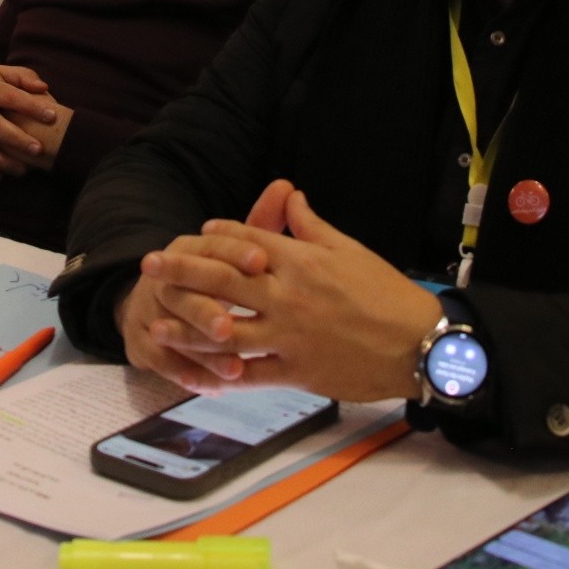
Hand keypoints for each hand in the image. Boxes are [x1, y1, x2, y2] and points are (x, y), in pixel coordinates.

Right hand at [112, 180, 291, 388]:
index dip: (235, 251)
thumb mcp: (237, 248)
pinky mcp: (144, 343)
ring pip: (174, 330)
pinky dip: (186, 375)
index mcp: (191, 247)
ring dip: (201, 351)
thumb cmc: (213, 274)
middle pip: (187, 289)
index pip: (211, 245)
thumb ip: (262, 223)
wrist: (155, 302)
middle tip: (232, 326)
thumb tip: (288, 185)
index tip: (261, 261)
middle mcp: (167, 276)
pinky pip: (163, 361)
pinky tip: (209, 387)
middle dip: (208, 309)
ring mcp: (151, 310)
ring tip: (233, 369)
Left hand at [131, 182, 444, 401]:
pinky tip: (198, 369)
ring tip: (156, 321)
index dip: (217, 237)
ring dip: (188, 327)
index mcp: (301, 261)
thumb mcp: (349, 249)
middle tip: (151, 266)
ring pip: (227, 331)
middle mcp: (288, 295)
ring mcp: (290, 335)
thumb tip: (289, 195)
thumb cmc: (386, 293)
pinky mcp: (296, 371)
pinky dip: (222, 372)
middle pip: (224, 281)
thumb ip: (311, 225)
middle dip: (183, 271)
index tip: (194, 234)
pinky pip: (251, 373)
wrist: (417, 342)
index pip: (247, 243)